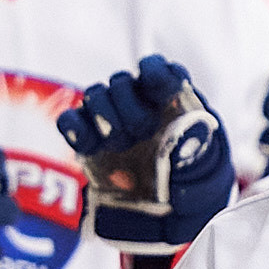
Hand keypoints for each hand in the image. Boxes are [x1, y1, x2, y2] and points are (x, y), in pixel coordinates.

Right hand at [56, 56, 232, 254]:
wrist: (165, 200)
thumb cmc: (185, 169)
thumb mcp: (198, 156)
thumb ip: (192, 142)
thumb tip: (182, 140)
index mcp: (166, 93)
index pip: (156, 69)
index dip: (153, 72)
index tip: (155, 83)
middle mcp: (135, 99)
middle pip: (120, 83)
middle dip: (129, 105)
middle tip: (142, 130)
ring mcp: (109, 116)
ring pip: (95, 96)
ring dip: (106, 116)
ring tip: (120, 143)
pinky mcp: (88, 137)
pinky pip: (70, 121)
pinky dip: (74, 128)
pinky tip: (88, 145)